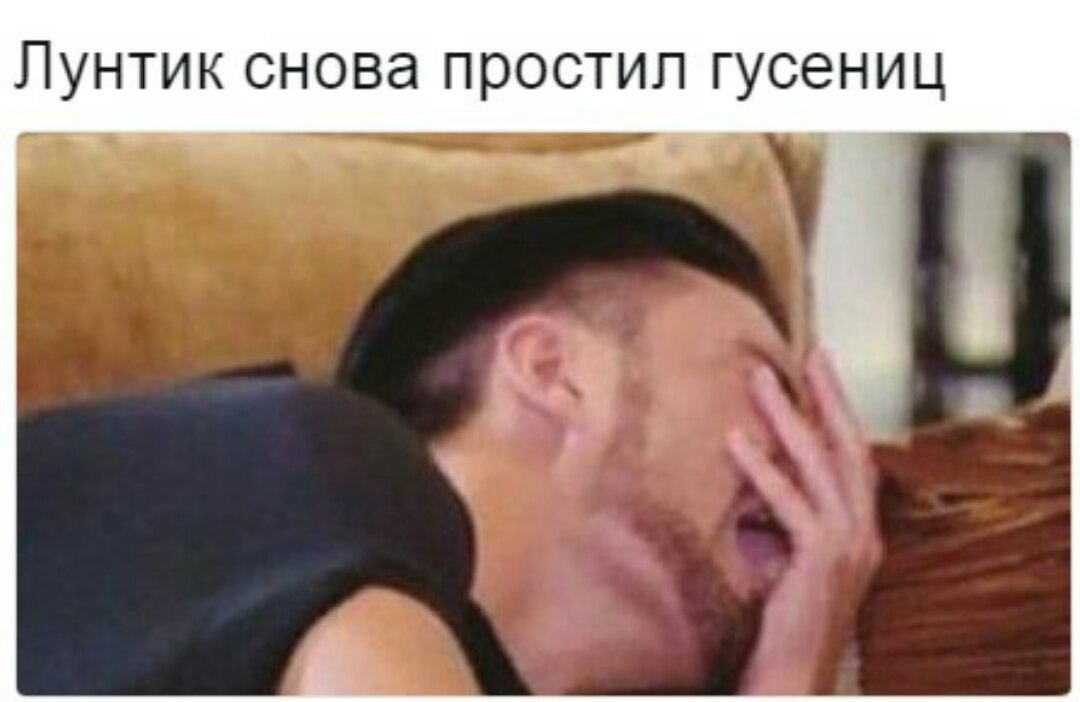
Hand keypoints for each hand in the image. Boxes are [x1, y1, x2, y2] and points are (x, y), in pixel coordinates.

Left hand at [727, 348, 882, 694]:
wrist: (791, 681)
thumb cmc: (783, 625)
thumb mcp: (788, 561)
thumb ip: (782, 519)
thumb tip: (752, 472)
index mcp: (860, 533)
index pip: (855, 460)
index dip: (840, 414)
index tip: (820, 371)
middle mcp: (864, 535)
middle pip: (850, 449)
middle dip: (830, 397)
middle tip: (809, 353)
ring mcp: (848, 548)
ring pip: (821, 466)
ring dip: (789, 418)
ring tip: (760, 379)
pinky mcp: (821, 563)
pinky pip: (791, 504)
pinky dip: (763, 470)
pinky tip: (735, 441)